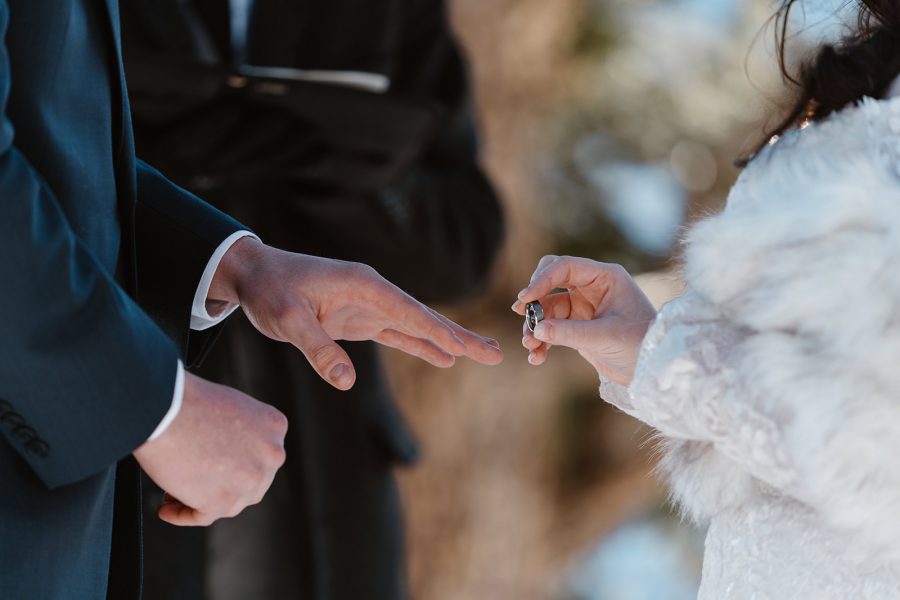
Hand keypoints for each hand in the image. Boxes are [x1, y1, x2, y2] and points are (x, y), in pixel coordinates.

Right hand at [133, 373, 287, 525]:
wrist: (166, 406)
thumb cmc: (188, 400)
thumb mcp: (232, 405)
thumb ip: (242, 431)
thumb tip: (229, 457)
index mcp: (275, 427)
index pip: (260, 456)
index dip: (237, 463)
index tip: (216, 465)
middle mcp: (271, 455)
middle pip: (250, 481)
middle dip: (225, 485)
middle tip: (194, 481)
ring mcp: (249, 480)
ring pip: (229, 502)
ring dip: (203, 501)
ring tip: (173, 496)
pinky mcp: (221, 501)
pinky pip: (201, 517)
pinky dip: (182, 515)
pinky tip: (166, 510)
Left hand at [209, 237, 502, 389]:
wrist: (253, 273)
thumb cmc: (269, 291)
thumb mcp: (286, 319)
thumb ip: (317, 348)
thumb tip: (347, 383)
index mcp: (364, 285)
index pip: (410, 312)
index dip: (438, 332)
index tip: (466, 348)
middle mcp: (374, 293)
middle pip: (425, 317)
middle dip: (459, 337)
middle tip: (495, 354)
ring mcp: (369, 305)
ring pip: (417, 326)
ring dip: (447, 342)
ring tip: (481, 355)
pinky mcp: (360, 319)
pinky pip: (398, 333)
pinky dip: (421, 344)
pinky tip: (442, 357)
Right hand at [512, 255, 655, 384]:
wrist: (653, 370)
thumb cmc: (640, 345)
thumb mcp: (604, 337)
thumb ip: (569, 333)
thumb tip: (536, 330)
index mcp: (605, 277)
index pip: (565, 267)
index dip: (541, 280)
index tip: (524, 298)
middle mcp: (592, 287)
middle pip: (551, 281)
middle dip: (535, 299)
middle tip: (521, 314)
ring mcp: (584, 306)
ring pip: (547, 308)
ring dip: (536, 326)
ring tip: (530, 347)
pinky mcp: (578, 326)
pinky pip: (552, 328)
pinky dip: (542, 340)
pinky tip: (537, 357)